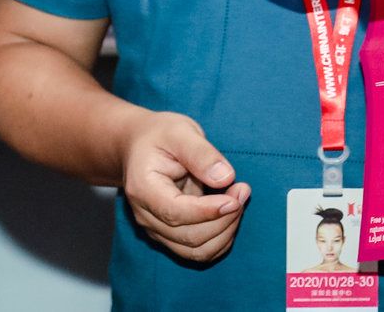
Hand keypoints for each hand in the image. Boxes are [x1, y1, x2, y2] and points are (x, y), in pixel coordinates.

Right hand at [121, 111, 251, 262]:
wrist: (141, 147)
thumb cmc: (161, 137)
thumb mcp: (180, 132)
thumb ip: (202, 154)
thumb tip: (226, 178)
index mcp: (143, 189)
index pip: (175, 213)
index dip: (208, 211)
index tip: (235, 199)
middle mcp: (146, 216)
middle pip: (189, 236)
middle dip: (224, 218)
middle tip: (243, 189)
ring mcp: (157, 229)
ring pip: (196, 251)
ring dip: (226, 231)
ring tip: (239, 198)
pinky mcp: (171, 235)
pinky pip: (199, 251)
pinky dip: (221, 238)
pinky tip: (231, 212)